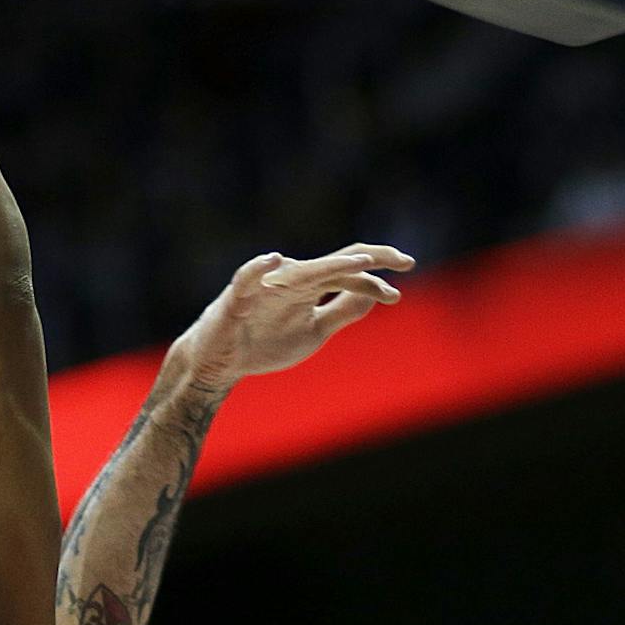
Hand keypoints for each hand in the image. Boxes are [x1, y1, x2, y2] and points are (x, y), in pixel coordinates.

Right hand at [178, 244, 415, 392]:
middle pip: (335, 262)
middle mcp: (291, 280)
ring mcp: (265, 287)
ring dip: (332, 266)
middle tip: (405, 260)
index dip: (376, 278)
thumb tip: (375, 295)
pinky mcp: (237, 298)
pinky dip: (260, 268)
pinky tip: (276, 261)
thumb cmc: (263, 343)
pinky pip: (248, 278)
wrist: (219, 364)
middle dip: (371, 260)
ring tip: (362, 262)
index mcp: (310, 287)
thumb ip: (343, 312)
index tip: (401, 288)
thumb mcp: (315, 331)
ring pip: (303, 271)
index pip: (348, 273)